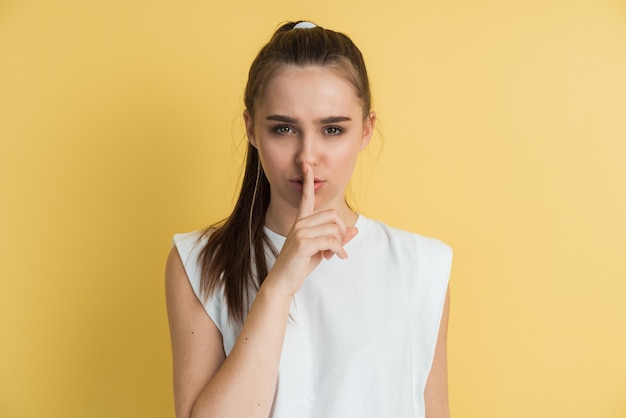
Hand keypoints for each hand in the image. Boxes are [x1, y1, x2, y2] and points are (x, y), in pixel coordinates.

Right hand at [265, 162, 357, 296]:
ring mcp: (300, 232)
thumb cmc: (300, 265)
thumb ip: (337, 239)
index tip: (306, 166)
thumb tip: (354, 229)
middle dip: (341, 231)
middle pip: (332, 215)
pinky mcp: (303, 243)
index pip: (306, 198)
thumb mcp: (321, 250)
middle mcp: (300, 224)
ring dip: (340, 244)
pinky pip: (331, 241)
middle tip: (337, 246)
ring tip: (334, 254)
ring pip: (334, 229)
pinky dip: (339, 250)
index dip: (307, 182)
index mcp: (301, 222)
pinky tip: (338, 258)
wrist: (283, 281)